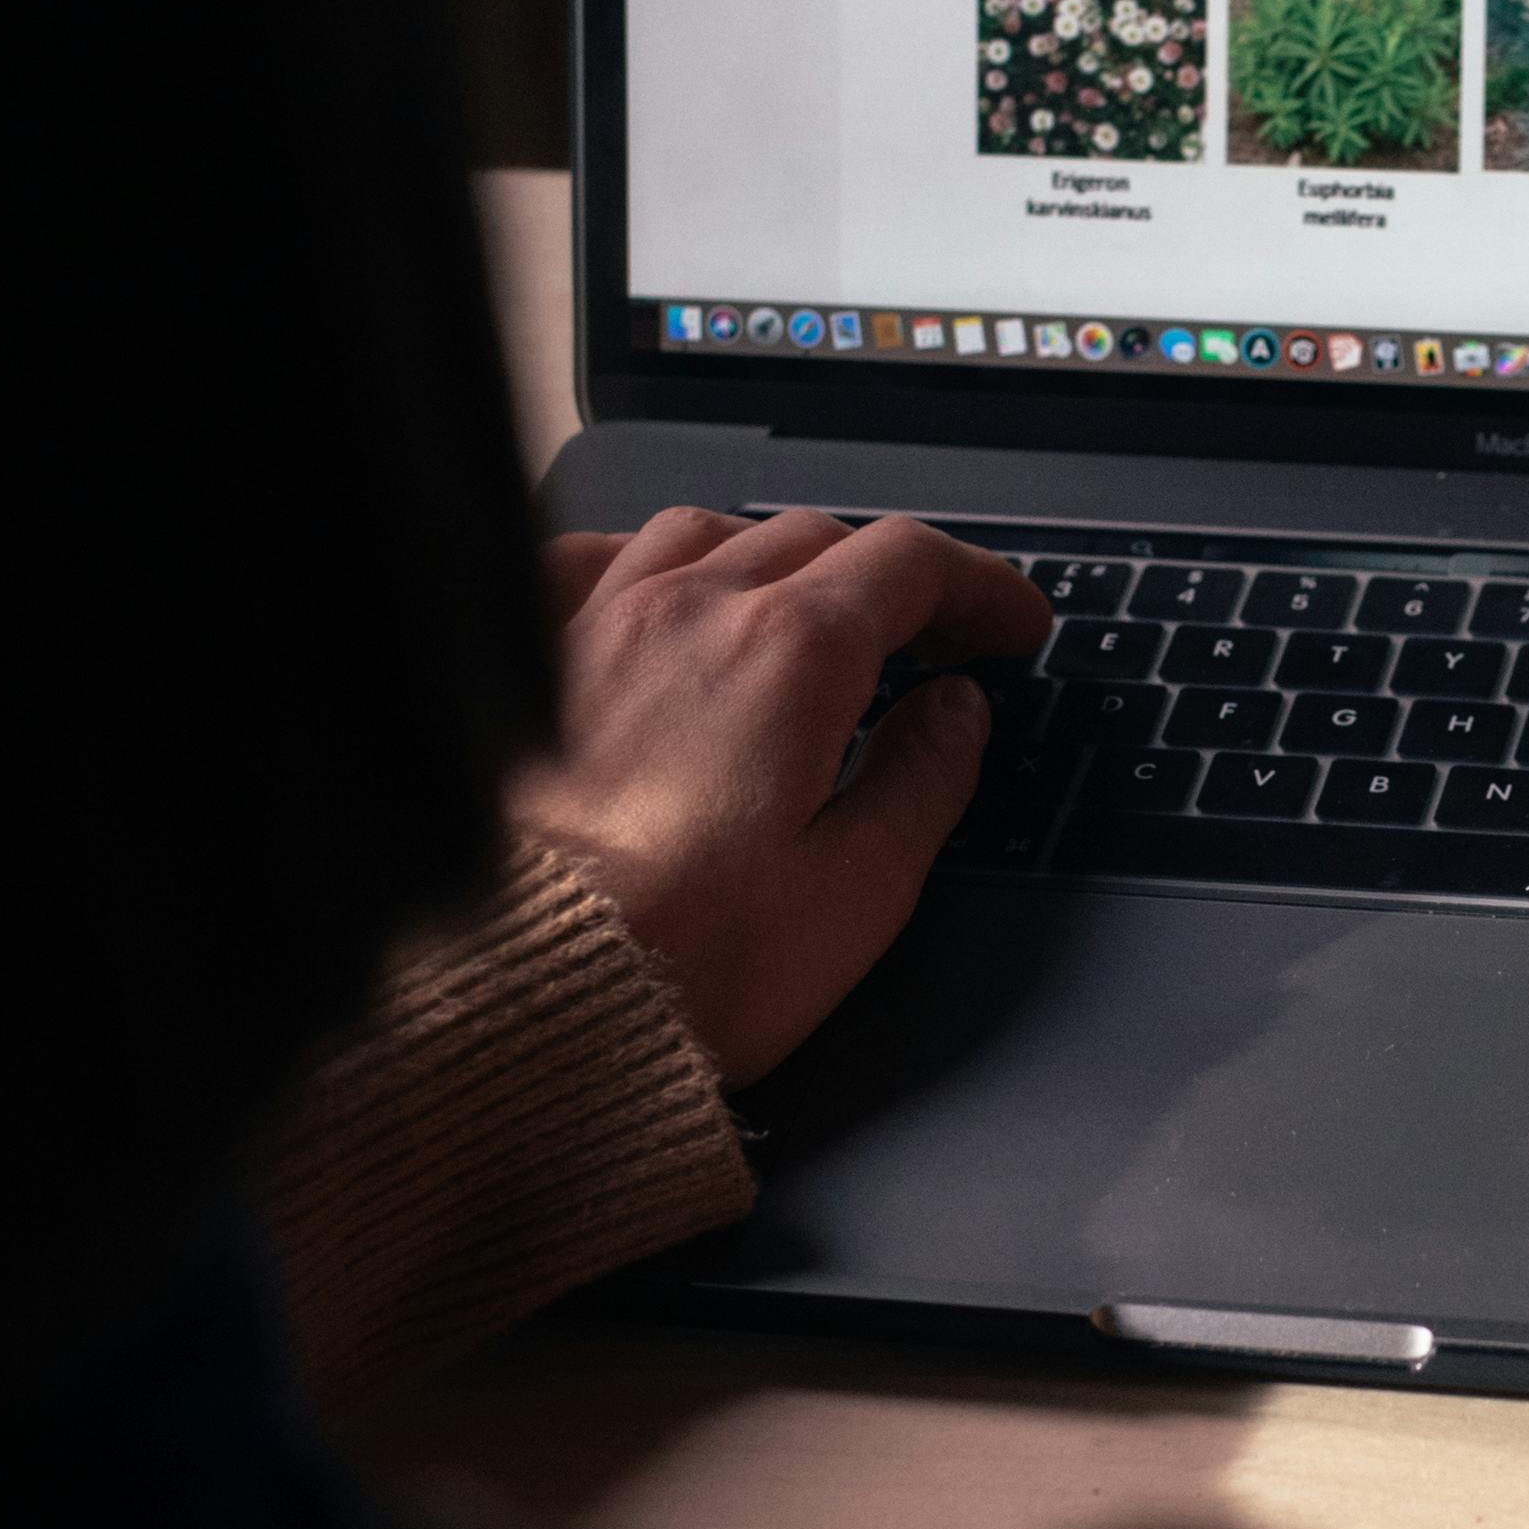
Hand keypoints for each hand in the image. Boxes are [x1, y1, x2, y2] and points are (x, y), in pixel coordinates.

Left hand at [519, 505, 1047, 1079]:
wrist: (517, 994)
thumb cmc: (680, 962)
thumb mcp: (857, 892)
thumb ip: (923, 781)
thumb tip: (954, 714)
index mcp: (792, 654)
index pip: (911, 566)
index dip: (980, 587)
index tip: (1011, 626)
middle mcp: (692, 612)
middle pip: (818, 540)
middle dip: (894, 581)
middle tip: (936, 642)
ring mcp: (600, 626)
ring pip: (708, 534)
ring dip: (779, 561)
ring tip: (807, 618)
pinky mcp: (532, 668)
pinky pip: (594, 562)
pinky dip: (650, 564)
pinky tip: (662, 599)